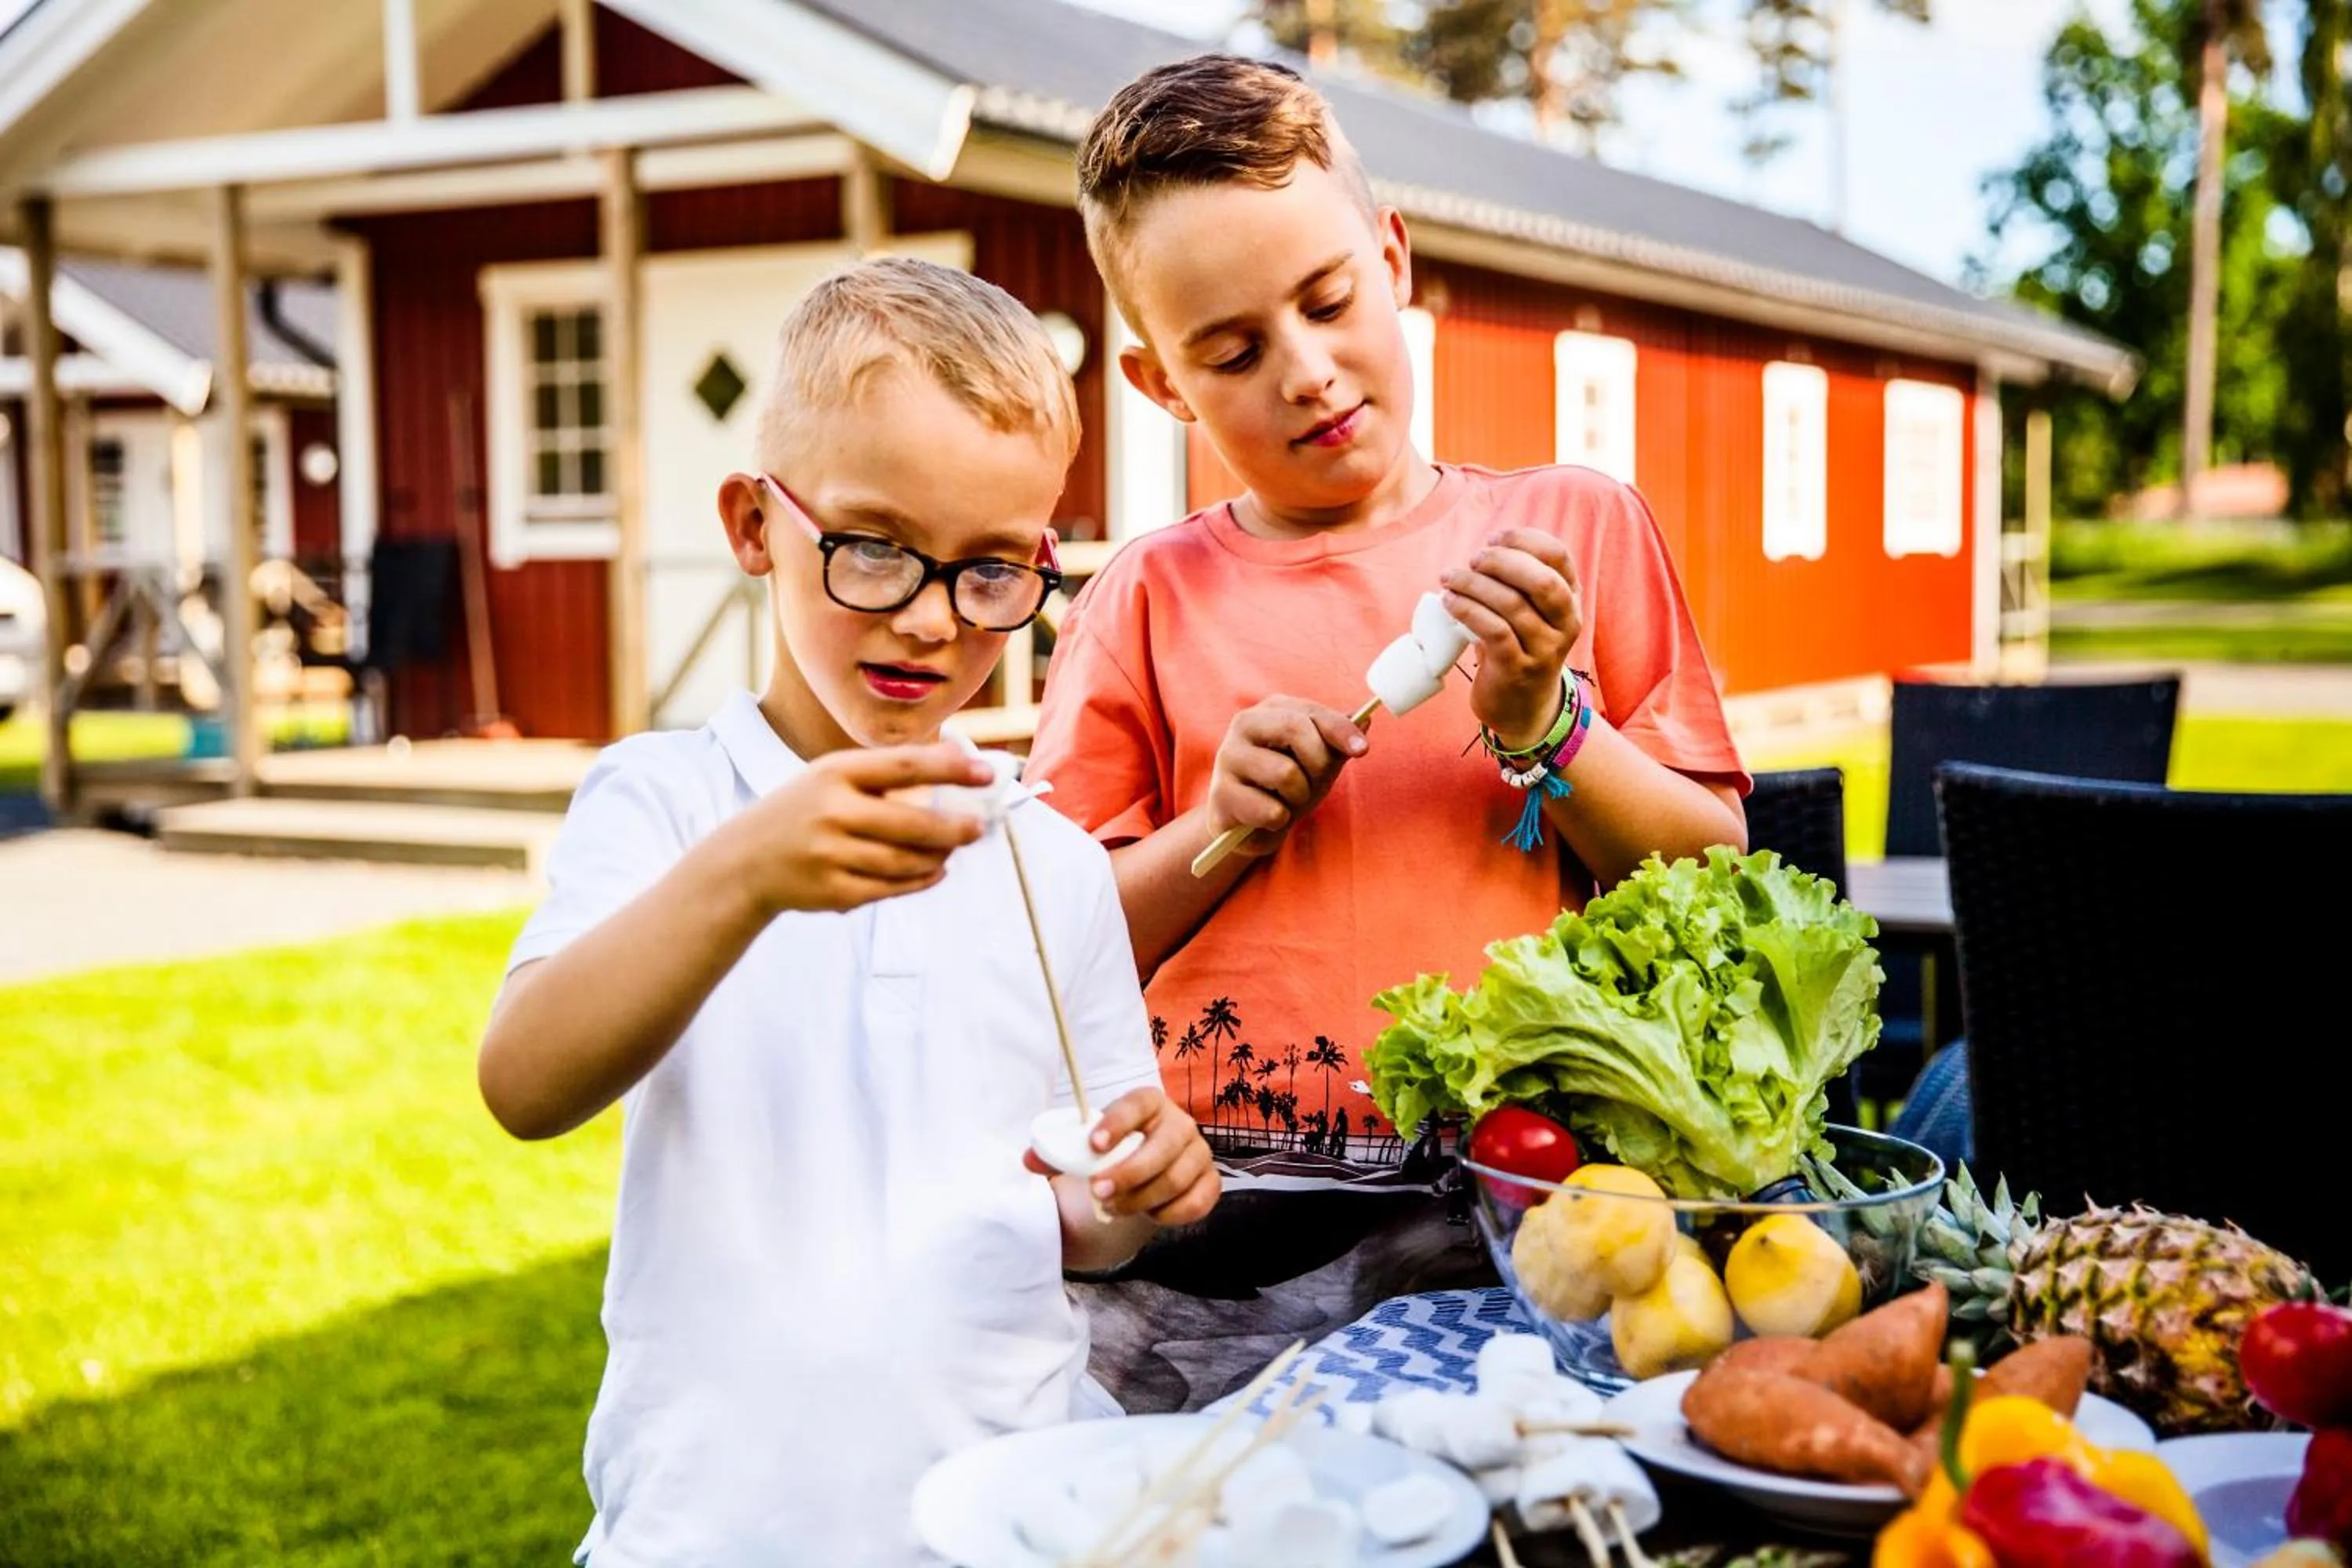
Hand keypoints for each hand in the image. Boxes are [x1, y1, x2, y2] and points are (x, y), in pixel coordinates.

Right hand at [736, 742, 991, 913]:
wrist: (744, 862)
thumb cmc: (803, 811)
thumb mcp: (830, 778)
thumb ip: (885, 772)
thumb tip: (956, 762)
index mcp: (834, 773)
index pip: (904, 766)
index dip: (950, 768)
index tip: (986, 773)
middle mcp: (832, 812)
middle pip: (912, 823)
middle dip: (955, 827)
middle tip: (980, 827)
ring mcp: (831, 855)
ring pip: (905, 861)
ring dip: (939, 856)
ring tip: (953, 848)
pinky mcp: (833, 892)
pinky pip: (891, 888)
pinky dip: (920, 880)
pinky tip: (935, 871)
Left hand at [1026, 1086, 1219, 1225]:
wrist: (1144, 1171)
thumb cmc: (1112, 1153)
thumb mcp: (1084, 1148)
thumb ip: (1057, 1153)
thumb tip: (1029, 1160)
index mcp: (1149, 1102)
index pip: (1137, 1104)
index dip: (1118, 1122)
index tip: (1093, 1144)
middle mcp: (1180, 1124)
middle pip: (1163, 1146)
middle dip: (1129, 1172)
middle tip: (1098, 1191)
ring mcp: (1199, 1153)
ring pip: (1176, 1178)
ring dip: (1141, 1198)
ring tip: (1113, 1208)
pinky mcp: (1209, 1182)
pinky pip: (1196, 1202)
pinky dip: (1170, 1214)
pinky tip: (1148, 1215)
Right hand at [1205, 696, 1368, 858]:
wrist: (1250, 825)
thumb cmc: (1287, 786)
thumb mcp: (1317, 762)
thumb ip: (1337, 742)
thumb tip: (1366, 719)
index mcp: (1269, 710)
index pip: (1310, 712)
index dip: (1340, 730)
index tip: (1362, 750)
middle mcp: (1244, 725)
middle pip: (1294, 729)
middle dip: (1318, 762)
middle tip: (1315, 782)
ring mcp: (1228, 758)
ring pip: (1286, 773)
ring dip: (1299, 796)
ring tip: (1287, 800)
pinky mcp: (1221, 795)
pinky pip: (1271, 809)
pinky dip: (1280, 819)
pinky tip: (1268, 817)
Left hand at [1440, 528, 1582, 751]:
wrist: (1522, 707)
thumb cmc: (1518, 647)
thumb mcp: (1529, 612)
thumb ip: (1518, 582)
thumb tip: (1483, 551)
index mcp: (1570, 599)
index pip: (1559, 556)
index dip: (1525, 540)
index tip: (1494, 538)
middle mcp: (1566, 623)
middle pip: (1541, 580)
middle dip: (1502, 561)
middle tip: (1473, 560)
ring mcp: (1545, 649)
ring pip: (1513, 605)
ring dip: (1475, 585)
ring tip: (1450, 579)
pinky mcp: (1519, 669)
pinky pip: (1494, 631)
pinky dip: (1469, 611)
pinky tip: (1450, 602)